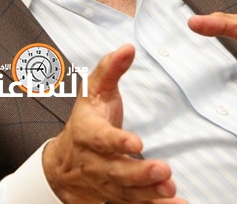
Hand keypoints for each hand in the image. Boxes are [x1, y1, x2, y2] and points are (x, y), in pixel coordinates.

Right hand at [43, 44, 186, 203]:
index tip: (137, 142)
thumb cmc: (86, 120)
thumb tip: (128, 48)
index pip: (100, 139)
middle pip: (114, 171)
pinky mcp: (117, 197)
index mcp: (87, 133)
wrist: (64, 165)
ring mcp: (105, 184)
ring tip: (171, 191)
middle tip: (163, 170)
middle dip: (138, 173)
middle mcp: (94, 162)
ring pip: (126, 193)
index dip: (117, 142)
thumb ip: (111, 69)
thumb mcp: (93, 91)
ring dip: (149, 195)